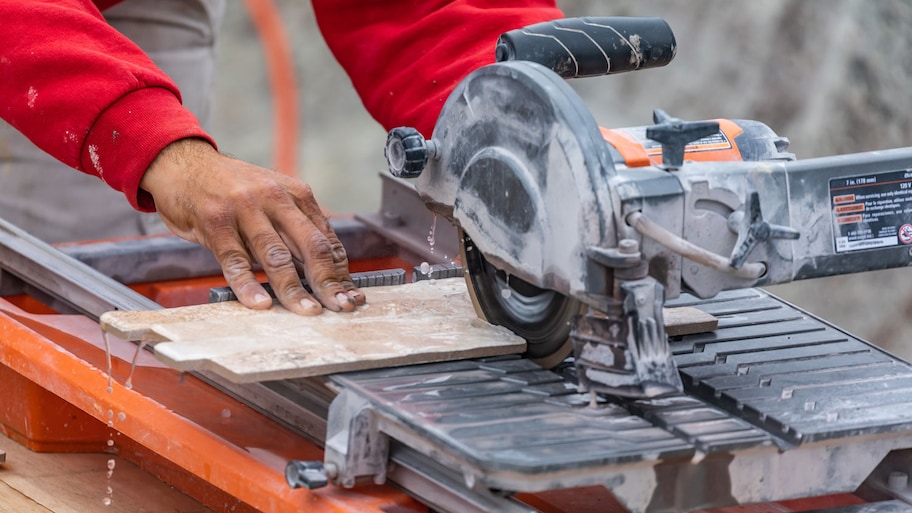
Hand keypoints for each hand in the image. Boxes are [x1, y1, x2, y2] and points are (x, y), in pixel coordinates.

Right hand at [140, 138, 364, 314]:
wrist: (182, 161)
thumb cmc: (230, 188)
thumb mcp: (272, 198)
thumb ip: (295, 228)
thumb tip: (325, 269)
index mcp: (296, 194)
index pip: (327, 240)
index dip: (341, 272)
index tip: (350, 297)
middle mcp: (275, 198)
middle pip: (311, 247)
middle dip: (328, 281)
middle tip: (340, 307)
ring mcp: (245, 209)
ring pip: (276, 256)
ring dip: (294, 288)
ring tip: (308, 311)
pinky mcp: (215, 221)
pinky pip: (235, 259)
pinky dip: (249, 284)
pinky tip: (260, 303)